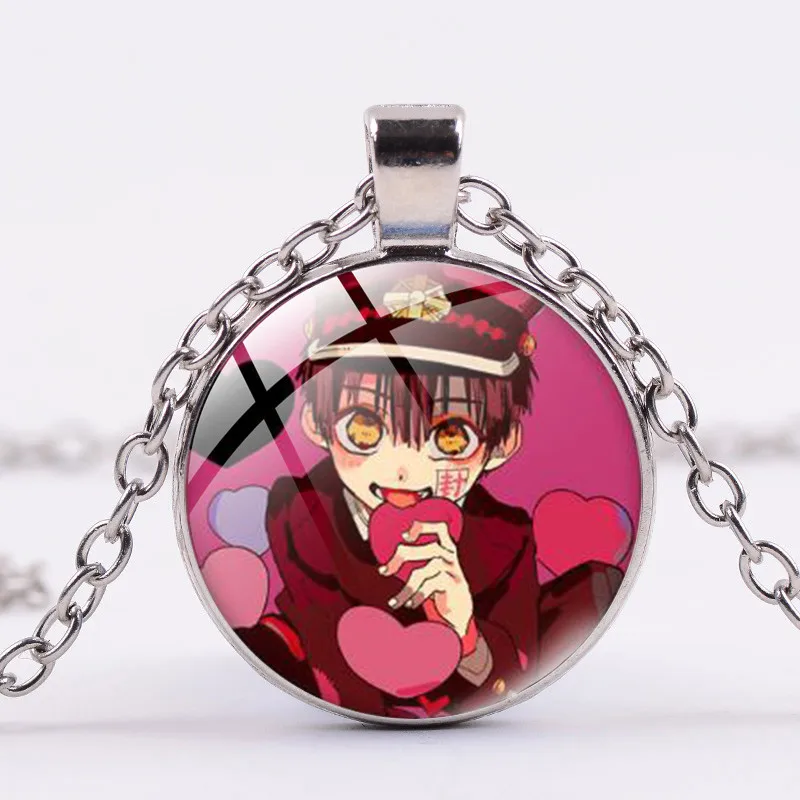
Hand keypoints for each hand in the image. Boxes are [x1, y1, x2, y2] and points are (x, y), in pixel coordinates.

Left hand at [380, 520, 473, 637]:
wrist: (460, 610)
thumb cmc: (438, 586)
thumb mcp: (427, 570)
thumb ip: (413, 561)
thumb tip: (383, 568)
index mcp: (446, 547)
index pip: (441, 528)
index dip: (423, 527)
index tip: (404, 536)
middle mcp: (451, 556)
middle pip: (429, 549)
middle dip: (401, 557)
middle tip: (383, 571)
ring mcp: (453, 570)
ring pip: (424, 572)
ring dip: (407, 588)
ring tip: (394, 603)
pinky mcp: (454, 585)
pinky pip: (431, 585)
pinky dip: (417, 595)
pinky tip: (410, 604)